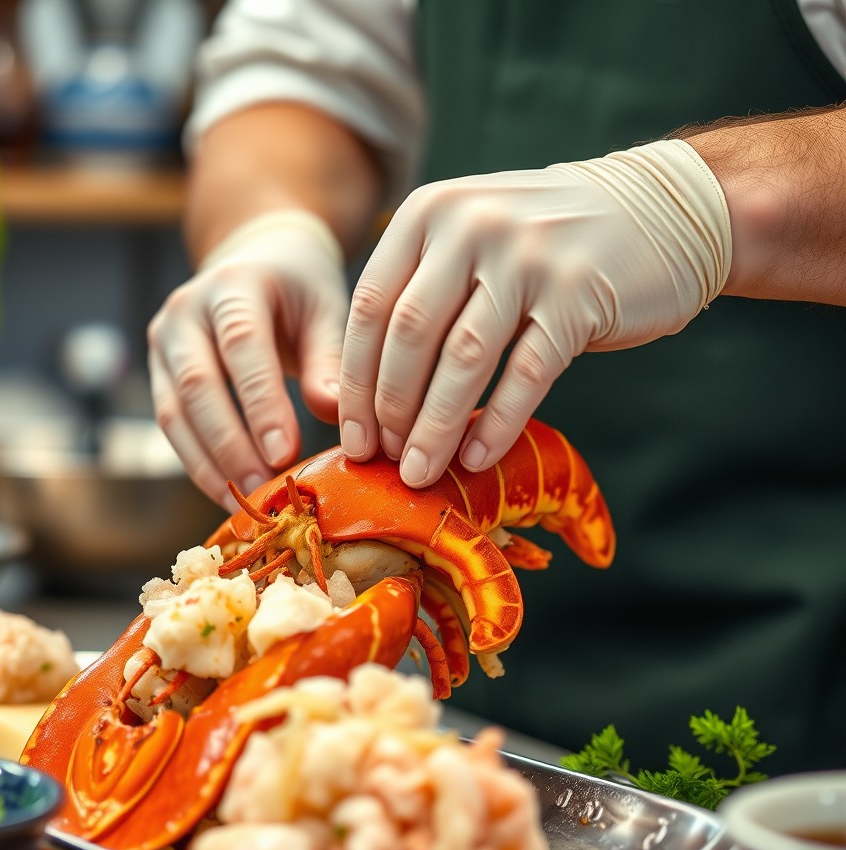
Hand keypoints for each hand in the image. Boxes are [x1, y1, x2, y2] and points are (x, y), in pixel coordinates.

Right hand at [148, 210, 346, 509]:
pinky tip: (229, 492)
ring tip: (245, 504)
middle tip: (263, 489)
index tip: (285, 455)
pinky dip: (199, 464)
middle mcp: (186, 310)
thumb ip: (329, 361)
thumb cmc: (299, 289)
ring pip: (173, 413)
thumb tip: (335, 415)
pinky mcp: (158, 373)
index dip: (261, 405)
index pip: (242, 346)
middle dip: (230, 445)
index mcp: (234, 285)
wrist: (255, 261)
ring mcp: (163, 342)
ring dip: (209, 465)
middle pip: (197, 385)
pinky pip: (171, 425)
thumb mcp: (325, 309)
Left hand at [338, 139, 731, 486]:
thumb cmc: (548, 243)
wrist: (663, 210)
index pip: (371, 307)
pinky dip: (499, 422)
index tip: (353, 437)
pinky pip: (527, 373)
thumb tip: (369, 394)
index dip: (356, 381)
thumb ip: (422, 291)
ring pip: (463, 358)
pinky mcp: (578, 294)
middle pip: (409, 336)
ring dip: (436, 426)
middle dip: (390, 409)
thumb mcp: (472, 238)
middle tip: (384, 460)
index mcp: (431, 212)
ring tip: (420, 472)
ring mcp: (528, 257)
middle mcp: (473, 225)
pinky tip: (478, 458)